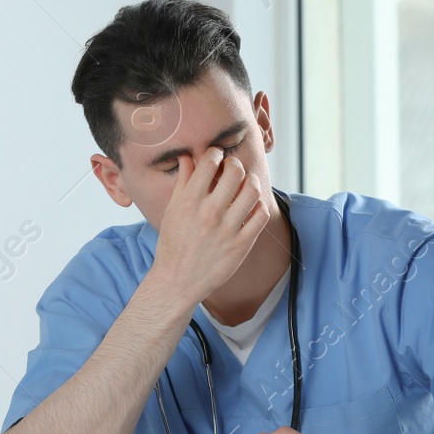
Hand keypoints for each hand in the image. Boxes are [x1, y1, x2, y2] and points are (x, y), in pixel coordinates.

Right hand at [150, 146, 268, 303]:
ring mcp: (228, 229)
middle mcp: (210, 213)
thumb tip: (188, 156)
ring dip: (251, 180)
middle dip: (235, 163)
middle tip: (232, 168)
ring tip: (246, 183)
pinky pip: (261, 215)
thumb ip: (183, 182)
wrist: (178, 280)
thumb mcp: (172, 210)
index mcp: (189, 202)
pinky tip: (252, 205)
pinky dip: (259, 205)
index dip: (215, 153)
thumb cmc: (173, 243)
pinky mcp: (242, 245)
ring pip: (252, 190)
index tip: (216, 156)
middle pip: (235, 171)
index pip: (209, 162)